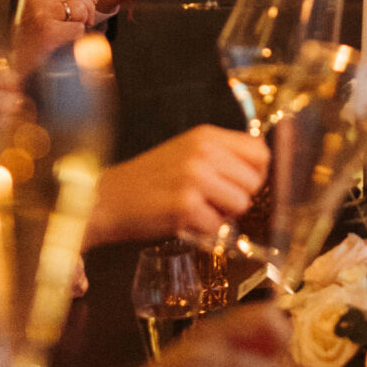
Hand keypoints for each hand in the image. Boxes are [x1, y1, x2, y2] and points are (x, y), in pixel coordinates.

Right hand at [12, 0, 99, 77]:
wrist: (7, 66)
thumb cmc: (21, 41)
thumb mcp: (33, 11)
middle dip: (90, 6)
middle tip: (87, 20)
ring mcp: (40, 12)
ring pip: (80, 8)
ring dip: (84, 21)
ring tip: (76, 31)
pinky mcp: (48, 31)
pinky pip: (78, 28)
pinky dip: (77, 37)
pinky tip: (66, 42)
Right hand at [88, 124, 269, 246]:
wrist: (106, 198)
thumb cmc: (148, 180)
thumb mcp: (185, 152)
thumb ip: (219, 156)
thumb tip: (257, 172)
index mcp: (206, 135)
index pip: (260, 152)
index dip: (255, 173)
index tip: (238, 184)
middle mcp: (203, 152)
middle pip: (253, 182)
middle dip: (237, 198)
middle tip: (211, 201)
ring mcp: (195, 178)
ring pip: (240, 205)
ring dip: (222, 216)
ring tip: (196, 209)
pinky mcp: (185, 205)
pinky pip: (217, 227)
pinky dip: (202, 231)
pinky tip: (181, 220)